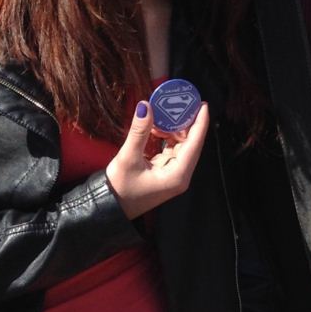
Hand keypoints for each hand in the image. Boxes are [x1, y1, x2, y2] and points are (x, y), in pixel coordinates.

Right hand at [104, 100, 208, 219]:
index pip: (195, 143)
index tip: (202, 104)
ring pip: (181, 146)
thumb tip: (146, 106)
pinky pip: (171, 150)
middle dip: (186, 122)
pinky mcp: (165, 172)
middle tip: (180, 102)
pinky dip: (166, 138)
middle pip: (190, 143)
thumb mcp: (128, 158)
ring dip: (174, 129)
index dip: (200, 122)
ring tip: (165, 112)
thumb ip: (139, 131)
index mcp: (178, 174)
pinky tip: (157, 127)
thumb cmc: (119, 189)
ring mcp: (173, 174)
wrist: (108, 209)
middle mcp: (180, 175)